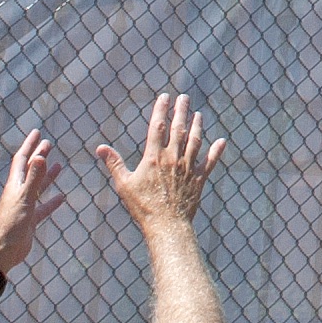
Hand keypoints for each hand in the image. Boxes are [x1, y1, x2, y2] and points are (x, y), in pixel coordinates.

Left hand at [0, 133, 61, 276]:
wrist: (3, 251)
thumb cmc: (10, 226)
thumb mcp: (24, 200)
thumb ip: (33, 179)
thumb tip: (40, 157)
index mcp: (15, 185)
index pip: (22, 159)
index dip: (30, 145)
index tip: (38, 132)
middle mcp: (19, 192)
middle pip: (30, 170)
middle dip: (39, 156)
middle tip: (48, 143)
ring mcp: (25, 206)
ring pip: (38, 187)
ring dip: (47, 176)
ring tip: (59, 165)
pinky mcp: (30, 219)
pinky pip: (43, 207)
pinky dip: (52, 201)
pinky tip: (61, 197)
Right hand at [96, 93, 225, 238]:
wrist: (166, 225)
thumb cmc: (142, 207)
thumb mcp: (124, 184)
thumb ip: (114, 164)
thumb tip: (100, 148)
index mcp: (154, 157)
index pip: (157, 127)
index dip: (161, 110)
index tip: (164, 97)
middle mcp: (173, 159)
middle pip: (178, 129)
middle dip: (181, 111)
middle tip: (184, 97)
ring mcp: (188, 168)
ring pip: (195, 141)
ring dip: (197, 126)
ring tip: (199, 114)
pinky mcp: (199, 180)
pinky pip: (210, 162)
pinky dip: (216, 151)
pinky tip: (222, 141)